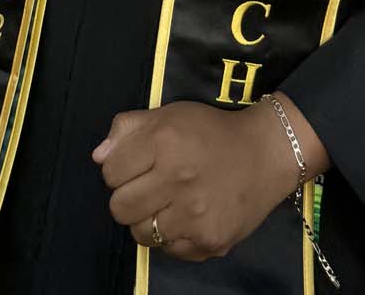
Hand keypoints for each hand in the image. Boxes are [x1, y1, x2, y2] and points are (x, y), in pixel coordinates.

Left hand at [92, 95, 327, 261]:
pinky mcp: (209, 242)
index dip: (119, 169)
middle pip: (119, 208)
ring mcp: (194, 216)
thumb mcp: (170, 114)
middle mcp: (178, 180)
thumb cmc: (211, 131)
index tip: (136, 166)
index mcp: (164, 142)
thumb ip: (129, 128)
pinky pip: (169, 250)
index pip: (110, 173)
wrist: (266, 155)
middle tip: (148, 188)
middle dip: (127, 197)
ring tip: (166, 204)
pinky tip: (186, 217)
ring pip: (141, 234)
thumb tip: (98, 157)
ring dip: (147, 220)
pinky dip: (171, 237)